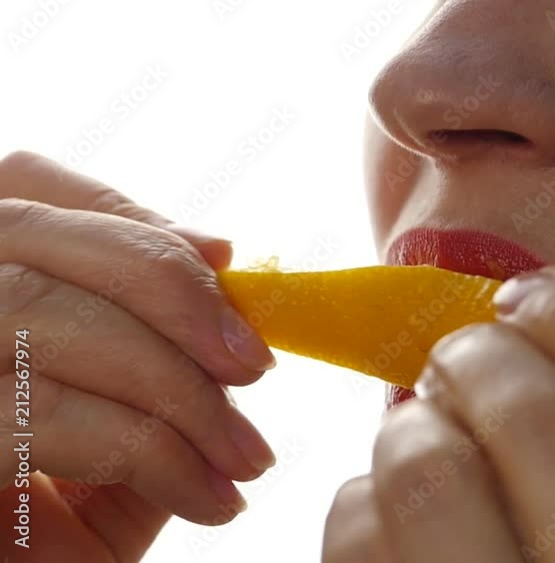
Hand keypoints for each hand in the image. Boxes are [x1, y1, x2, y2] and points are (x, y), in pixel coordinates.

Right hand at [0, 152, 276, 562]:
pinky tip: (206, 496)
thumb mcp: (113, 416)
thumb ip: (149, 333)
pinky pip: (40, 413)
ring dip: (172, 382)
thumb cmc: (53, 521)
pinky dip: (148, 450)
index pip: (23, 186)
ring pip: (37, 308)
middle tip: (255, 366)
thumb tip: (217, 254)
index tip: (229, 263)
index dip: (129, 216)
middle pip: (32, 236)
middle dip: (168, 293)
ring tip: (244, 455)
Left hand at [323, 266, 554, 561]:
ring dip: (410, 427)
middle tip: (460, 358)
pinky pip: (359, 537)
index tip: (539, 292)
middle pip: (541, 420)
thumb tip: (536, 343)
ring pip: (430, 468)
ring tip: (419, 439)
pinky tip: (384, 521)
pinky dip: (358, 503)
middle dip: (479, 357)